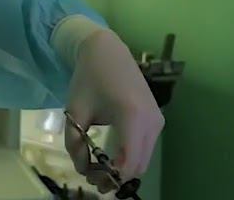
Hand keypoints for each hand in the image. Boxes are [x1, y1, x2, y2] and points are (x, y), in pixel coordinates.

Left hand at [64, 30, 163, 193]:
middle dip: (118, 177)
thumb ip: (76, 143)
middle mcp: (151, 121)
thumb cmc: (89, 78)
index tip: (94, 181)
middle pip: (139, 165)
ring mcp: (158, 120)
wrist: (107, 52)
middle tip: (95, 180)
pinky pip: (146, 147)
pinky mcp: (157, 119)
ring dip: (125, 169)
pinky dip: (131, 157)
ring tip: (100, 169)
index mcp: (132, 116)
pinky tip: (113, 158)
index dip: (113, 178)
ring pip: (144, 158)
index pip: (130, 161)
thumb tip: (82, 170)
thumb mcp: (75, 111)